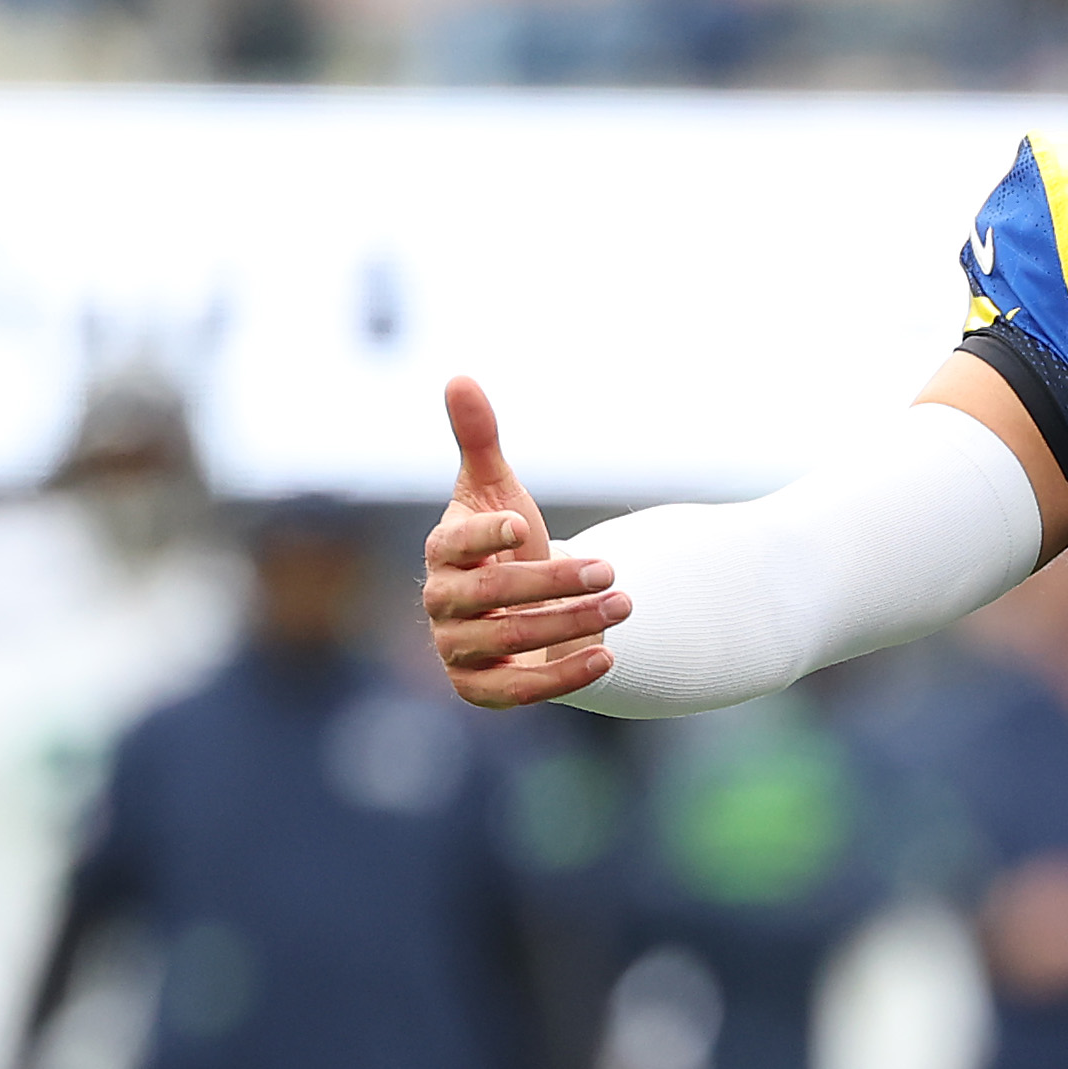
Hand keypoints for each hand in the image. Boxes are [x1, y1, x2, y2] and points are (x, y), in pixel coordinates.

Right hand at [426, 377, 626, 708]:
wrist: (518, 606)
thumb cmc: (505, 542)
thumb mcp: (497, 490)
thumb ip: (479, 439)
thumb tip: (459, 377)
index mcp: (441, 551)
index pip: (454, 543)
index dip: (485, 534)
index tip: (523, 525)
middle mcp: (441, 602)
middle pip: (492, 594)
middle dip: (554, 582)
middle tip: (612, 570)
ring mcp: (457, 648)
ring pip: (511, 638)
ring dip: (573, 622)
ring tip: (626, 604)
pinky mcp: (480, 689)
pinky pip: (518, 691)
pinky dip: (565, 675)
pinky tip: (609, 656)